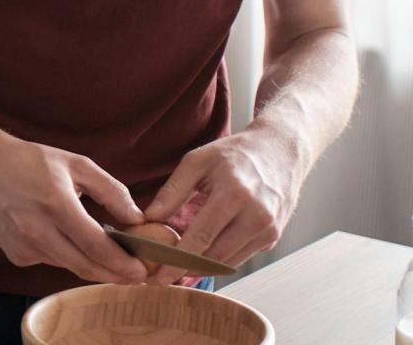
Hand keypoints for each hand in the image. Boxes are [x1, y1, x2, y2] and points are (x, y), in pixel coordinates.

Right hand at [0, 136, 149, 283]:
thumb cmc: (30, 161)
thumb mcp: (75, 163)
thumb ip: (110, 189)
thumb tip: (136, 217)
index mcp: (55, 203)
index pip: (95, 245)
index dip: (122, 263)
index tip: (142, 270)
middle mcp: (37, 230)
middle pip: (85, 266)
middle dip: (115, 275)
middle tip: (136, 275)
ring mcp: (24, 246)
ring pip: (69, 266)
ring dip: (91, 264)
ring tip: (107, 252)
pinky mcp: (16, 256)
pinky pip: (51, 262)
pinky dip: (65, 255)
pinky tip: (64, 236)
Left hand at [142, 127, 300, 284]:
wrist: (278, 152)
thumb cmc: (233, 154)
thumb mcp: (197, 161)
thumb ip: (173, 190)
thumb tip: (150, 218)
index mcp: (233, 193)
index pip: (201, 236)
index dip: (177, 259)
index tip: (158, 275)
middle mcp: (255, 216)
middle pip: (215, 256)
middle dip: (186, 269)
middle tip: (163, 276)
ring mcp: (268, 230)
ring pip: (228, 262)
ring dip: (202, 268)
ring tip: (178, 267)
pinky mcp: (272, 238)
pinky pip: (240, 257)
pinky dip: (220, 260)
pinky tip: (202, 256)